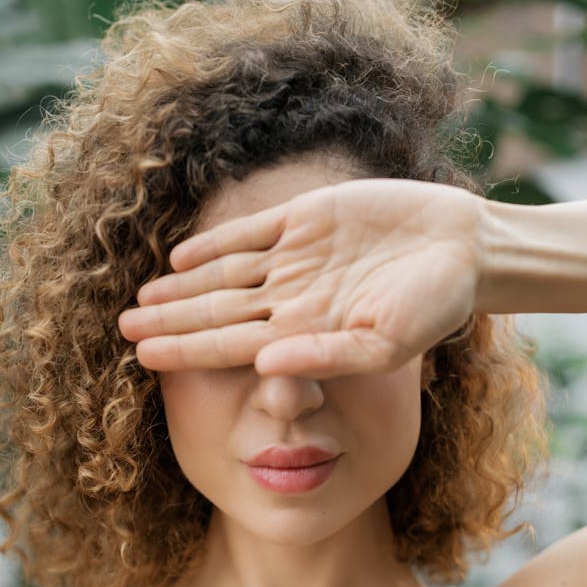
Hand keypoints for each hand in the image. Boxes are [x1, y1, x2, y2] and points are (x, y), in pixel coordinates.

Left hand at [118, 179, 484, 378]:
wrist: (466, 249)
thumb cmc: (433, 306)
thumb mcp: (384, 344)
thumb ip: (324, 357)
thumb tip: (263, 367)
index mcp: (304, 332)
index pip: (230, 346)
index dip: (184, 350)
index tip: (141, 356)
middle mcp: (292, 298)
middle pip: (216, 312)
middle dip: (169, 322)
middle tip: (120, 330)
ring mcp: (296, 258)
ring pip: (223, 275)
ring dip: (182, 288)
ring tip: (140, 300)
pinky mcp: (307, 218)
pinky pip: (249, 232)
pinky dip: (215, 243)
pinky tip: (180, 256)